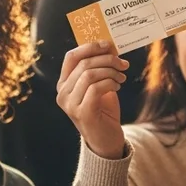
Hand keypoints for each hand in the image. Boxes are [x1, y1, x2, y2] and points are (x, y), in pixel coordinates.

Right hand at [56, 41, 129, 159]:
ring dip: (111, 72)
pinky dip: (110, 83)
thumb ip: (100, 68)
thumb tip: (110, 46)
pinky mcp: (83, 113)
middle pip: (84, 64)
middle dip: (107, 59)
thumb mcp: (100, 85)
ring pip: (90, 74)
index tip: (109, 44)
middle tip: (123, 63)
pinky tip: (118, 87)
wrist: (106, 140)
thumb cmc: (103, 111)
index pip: (71, 57)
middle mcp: (63, 93)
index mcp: (64, 84)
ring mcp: (70, 104)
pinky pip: (96, 88)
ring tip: (122, 77)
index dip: (90, 47)